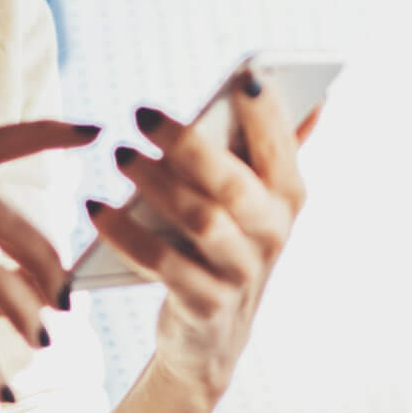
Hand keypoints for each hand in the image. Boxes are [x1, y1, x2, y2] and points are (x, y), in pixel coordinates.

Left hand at [90, 74, 321, 403]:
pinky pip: (162, 264)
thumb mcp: (257, 204)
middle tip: (142, 114)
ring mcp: (240, 273)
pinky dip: (125, 235)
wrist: (211, 337)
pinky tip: (95, 209)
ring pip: (199, 221)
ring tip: (119, 155)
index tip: (243, 75)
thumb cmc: (228, 246)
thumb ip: (276, 150)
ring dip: (154, 184)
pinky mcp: (204, 305)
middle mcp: (272, 234)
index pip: (282, 146)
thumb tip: (316, 99)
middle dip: (188, 144)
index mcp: (288, 197)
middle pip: (232, 183)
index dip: (267, 112)